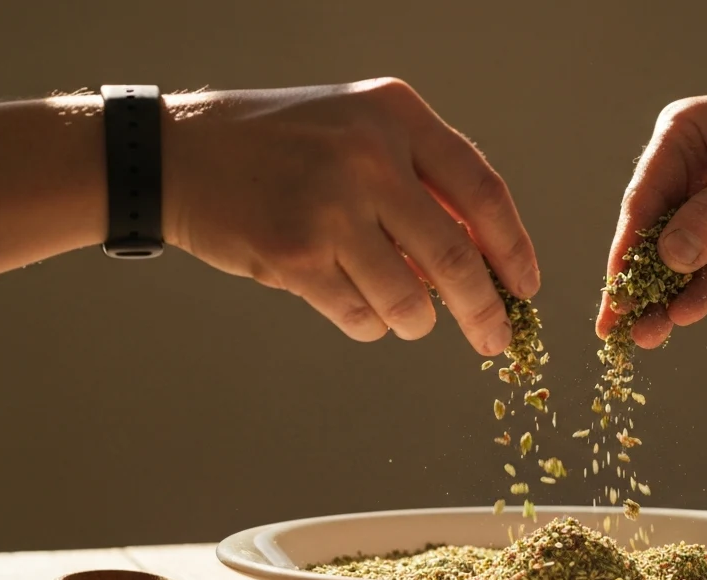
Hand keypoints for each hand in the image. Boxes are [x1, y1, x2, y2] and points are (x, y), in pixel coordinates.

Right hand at [163, 79, 538, 355]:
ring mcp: (332, 206)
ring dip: (414, 322)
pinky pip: (360, 316)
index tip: (526, 286)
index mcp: (396, 114)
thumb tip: (485, 259)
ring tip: (401, 313)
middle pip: (457, 258)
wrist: (180, 154)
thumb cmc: (278, 146)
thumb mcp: (357, 129)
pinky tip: (348, 299)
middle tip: (496, 339)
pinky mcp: (297, 254)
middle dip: (485, 311)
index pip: (482, 191)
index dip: (514, 248)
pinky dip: (366, 322)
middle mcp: (370, 155)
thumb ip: (420, 180)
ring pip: (410, 301)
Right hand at [596, 75, 706, 347]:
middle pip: (653, 237)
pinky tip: (683, 318)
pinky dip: (700, 296)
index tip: (614, 286)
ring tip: (644, 337)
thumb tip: (669, 256)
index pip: (645, 199)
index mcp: (681, 140)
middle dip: (635, 282)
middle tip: (612, 327)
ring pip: (680, 264)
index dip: (627, 245)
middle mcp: (687, 178)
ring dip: (662, 300)